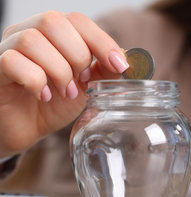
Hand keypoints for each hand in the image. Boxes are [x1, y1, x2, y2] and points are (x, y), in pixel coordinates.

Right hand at [0, 11, 128, 156]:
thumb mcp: (86, 88)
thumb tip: (127, 57)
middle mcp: (28, 33)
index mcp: (54, 34)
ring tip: (65, 92)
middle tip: (81, 81)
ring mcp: (7, 48)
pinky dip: (36, 80)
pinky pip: (13, 61)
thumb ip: (104, 70)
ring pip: (33, 40)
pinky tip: (44, 96)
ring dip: (58, 70)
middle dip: (77, 55)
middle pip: (54, 22)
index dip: (102, 40)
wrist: (24, 129)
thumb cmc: (52, 104)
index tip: (120, 65)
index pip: (78, 20)